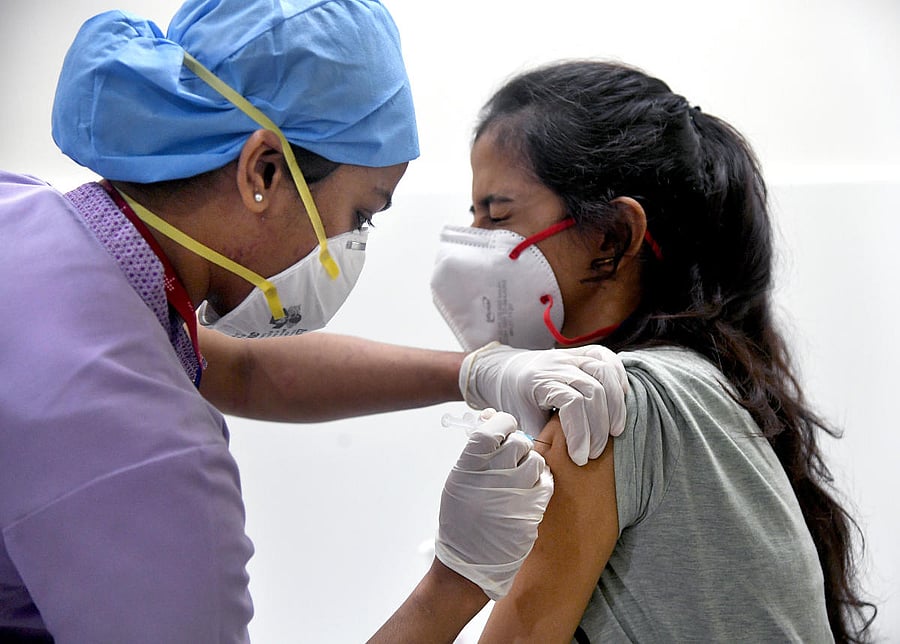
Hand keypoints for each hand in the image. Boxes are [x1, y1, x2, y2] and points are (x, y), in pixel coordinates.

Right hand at [434, 409, 552, 600]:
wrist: (469, 561)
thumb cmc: (462, 517)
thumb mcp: (459, 480)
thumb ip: (475, 450)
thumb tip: (491, 416)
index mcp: (469, 467)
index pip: (492, 429)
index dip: (501, 424)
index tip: (503, 429)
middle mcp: (492, 478)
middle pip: (518, 442)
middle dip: (518, 444)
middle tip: (512, 454)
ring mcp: (514, 494)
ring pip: (536, 460)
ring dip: (530, 462)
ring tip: (520, 475)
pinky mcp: (532, 510)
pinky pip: (546, 481)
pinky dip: (540, 481)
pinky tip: (528, 489)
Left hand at [459, 342, 628, 465]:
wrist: (508, 371)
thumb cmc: (514, 400)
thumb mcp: (519, 421)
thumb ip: (538, 439)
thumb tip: (556, 464)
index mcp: (538, 380)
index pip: (572, 403)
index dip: (581, 433)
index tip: (580, 458)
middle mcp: (557, 363)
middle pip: (593, 390)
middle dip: (599, 427)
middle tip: (595, 453)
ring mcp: (571, 355)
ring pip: (605, 372)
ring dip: (615, 405)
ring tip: (615, 432)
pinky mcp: (584, 352)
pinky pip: (609, 360)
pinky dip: (619, 381)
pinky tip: (619, 404)